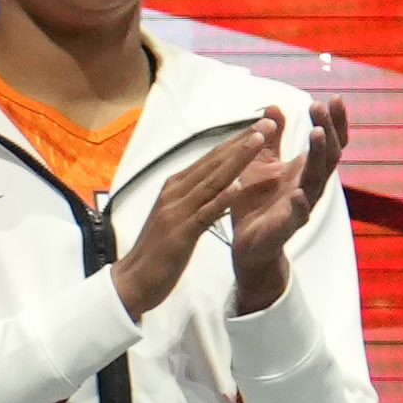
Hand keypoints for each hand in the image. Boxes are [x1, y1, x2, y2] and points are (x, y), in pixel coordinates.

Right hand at [115, 125, 270, 318]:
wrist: (133, 279)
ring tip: (259, 142)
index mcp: (176, 187)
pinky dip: (222, 199)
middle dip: (242, 141)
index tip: (261, 125)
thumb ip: (194, 197)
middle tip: (269, 123)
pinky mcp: (181, 232)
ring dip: (237, 160)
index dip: (237, 140)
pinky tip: (239, 187)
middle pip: (214, 162)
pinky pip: (205, 212)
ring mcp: (177, 211)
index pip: (211, 158)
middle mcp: (175, 192)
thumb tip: (216, 182)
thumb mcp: (178, 216)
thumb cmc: (158, 249)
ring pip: (212, 180)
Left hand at [223, 102, 349, 305]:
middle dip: (327, 130)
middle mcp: (309, 184)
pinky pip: (298, 215)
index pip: (328, 142)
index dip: (334, 122)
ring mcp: (301, 205)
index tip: (333, 98)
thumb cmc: (257, 201)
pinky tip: (299, 192)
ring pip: (317, 179)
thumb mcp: (260, 161)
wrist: (248, 243)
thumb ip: (269, 137)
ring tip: (317, 134)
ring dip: (319, 156)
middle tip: (320, 107)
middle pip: (328, 155)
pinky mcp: (287, 226)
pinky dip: (301, 205)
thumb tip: (274, 107)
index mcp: (305, 169)